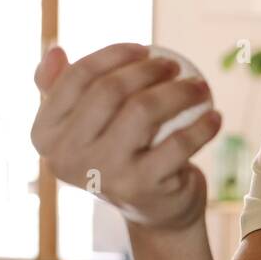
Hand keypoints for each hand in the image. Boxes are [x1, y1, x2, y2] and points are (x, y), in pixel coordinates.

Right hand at [31, 43, 222, 231]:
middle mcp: (66, 157)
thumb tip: (55, 50)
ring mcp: (104, 173)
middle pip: (110, 91)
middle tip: (174, 65)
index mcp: (45, 136)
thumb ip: (62, 88)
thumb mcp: (85, 125)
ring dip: (179, 91)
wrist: (154, 210)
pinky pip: (178, 143)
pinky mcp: (141, 187)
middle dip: (148, 69)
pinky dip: (202, 126)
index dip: (113, 55)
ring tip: (200, 87)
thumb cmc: (119, 154)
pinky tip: (215, 115)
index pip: (76, 78)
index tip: (144, 49)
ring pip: (143, 110)